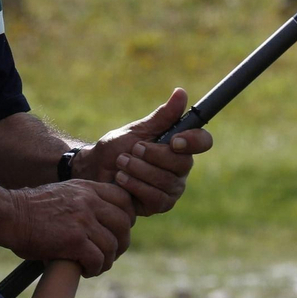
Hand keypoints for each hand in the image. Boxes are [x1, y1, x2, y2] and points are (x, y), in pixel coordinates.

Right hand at [0, 180, 134, 275]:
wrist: (8, 215)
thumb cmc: (29, 209)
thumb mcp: (61, 195)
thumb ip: (83, 202)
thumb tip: (100, 220)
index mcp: (87, 188)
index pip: (124, 199)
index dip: (126, 218)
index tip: (116, 231)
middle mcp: (89, 201)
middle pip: (124, 224)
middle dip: (121, 243)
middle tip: (109, 254)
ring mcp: (83, 220)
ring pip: (112, 245)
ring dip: (106, 261)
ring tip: (94, 266)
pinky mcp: (75, 241)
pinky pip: (98, 259)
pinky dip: (94, 269)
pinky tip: (85, 271)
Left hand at [73, 88, 212, 215]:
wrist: (93, 170)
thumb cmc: (116, 148)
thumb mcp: (137, 130)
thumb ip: (161, 116)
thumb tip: (181, 92)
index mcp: (179, 147)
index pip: (203, 142)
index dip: (193, 141)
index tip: (173, 140)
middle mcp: (180, 168)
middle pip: (183, 163)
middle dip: (153, 155)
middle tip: (132, 150)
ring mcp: (172, 188)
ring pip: (167, 181)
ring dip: (139, 169)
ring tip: (121, 163)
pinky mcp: (160, 204)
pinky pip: (156, 196)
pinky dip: (135, 185)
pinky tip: (121, 179)